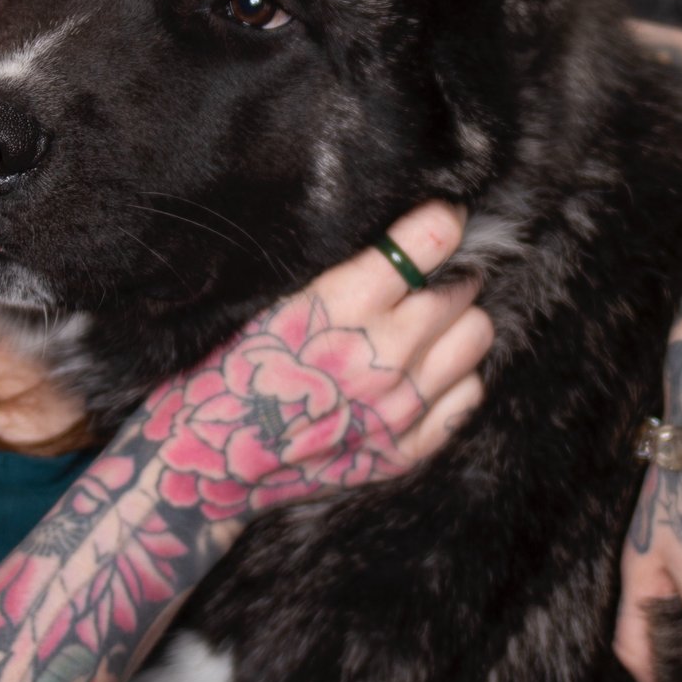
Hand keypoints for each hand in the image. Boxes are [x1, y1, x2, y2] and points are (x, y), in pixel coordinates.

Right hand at [136, 200, 491, 525]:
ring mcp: (398, 409)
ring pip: (476, 340)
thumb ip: (337, 270)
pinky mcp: (403, 452)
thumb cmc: (227, 368)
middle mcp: (382, 356)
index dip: (442, 221)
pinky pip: (467, 398)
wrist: (204, 463)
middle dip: (449, 276)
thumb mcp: (268, 299)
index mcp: (342, 307)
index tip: (441, 218)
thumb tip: (395, 231)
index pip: (431, 240)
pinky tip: (423, 374)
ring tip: (427, 327)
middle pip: (463, 292)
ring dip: (456, 326)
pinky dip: (453, 380)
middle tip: (425, 279)